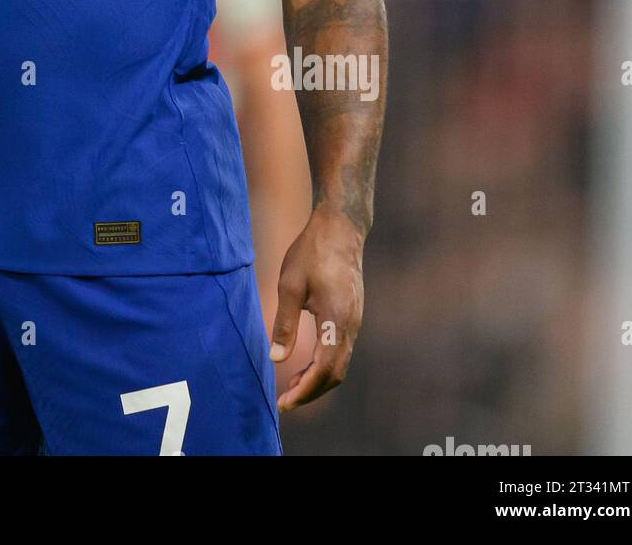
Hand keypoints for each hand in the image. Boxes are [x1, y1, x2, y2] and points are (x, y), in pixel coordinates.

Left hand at [269, 204, 364, 411]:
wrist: (341, 227)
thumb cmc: (312, 251)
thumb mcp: (290, 285)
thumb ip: (284, 324)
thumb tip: (276, 359)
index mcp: (337, 320)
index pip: (324, 371)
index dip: (304, 391)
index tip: (284, 403)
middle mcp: (351, 326)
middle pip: (335, 374)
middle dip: (311, 392)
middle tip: (284, 401)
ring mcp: (355, 321)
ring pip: (340, 363)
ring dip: (318, 380)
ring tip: (292, 386)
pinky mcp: (352, 315)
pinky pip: (341, 350)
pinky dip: (324, 364)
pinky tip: (306, 363)